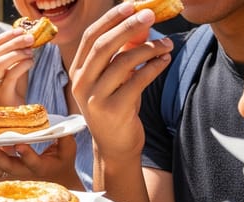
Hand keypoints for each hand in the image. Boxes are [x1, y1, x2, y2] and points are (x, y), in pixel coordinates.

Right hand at [0, 29, 34, 105]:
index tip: (19, 31)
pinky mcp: (0, 94)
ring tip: (31, 51)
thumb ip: (14, 54)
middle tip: (29, 38)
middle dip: (14, 42)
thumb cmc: (13, 90)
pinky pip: (11, 74)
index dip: (4, 37)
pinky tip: (31, 62)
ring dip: (17, 53)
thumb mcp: (10, 68)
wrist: (14, 113)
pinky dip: (23, 65)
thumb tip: (24, 36)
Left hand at [0, 135, 81, 187]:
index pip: (33, 162)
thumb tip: (61, 126)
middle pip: (6, 167)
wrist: (54, 180)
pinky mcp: (0, 169)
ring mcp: (9, 172)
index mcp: (40, 168)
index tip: (21, 145)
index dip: (27, 155)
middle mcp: (22, 172)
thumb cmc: (62, 161)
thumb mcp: (68, 150)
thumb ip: (64, 138)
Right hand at [69, 4, 171, 159]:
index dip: (111, 19)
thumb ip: (122, 54)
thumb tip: (140, 24)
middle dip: (128, 26)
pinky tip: (165, 60)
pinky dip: (154, 67)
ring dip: (148, 48)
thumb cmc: (116, 107)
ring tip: (166, 44)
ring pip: (123, 62)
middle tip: (150, 15)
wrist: (115, 146)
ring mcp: (95, 98)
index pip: (91, 37)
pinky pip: (137, 80)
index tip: (130, 5)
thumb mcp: (115, 79)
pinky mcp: (113, 110)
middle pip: (103, 46)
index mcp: (78, 72)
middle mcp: (81, 84)